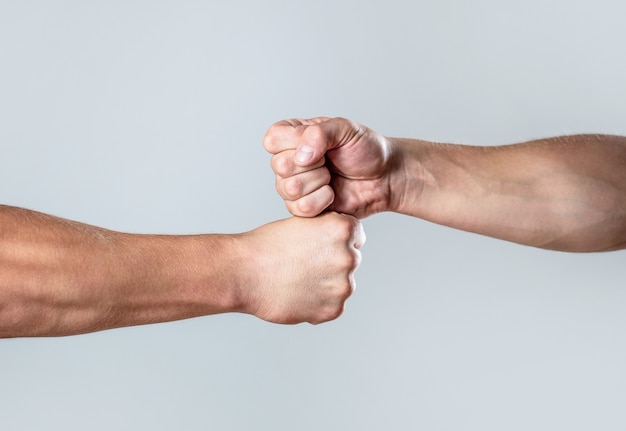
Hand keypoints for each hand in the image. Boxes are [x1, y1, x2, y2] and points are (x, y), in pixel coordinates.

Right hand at [240, 212, 364, 324]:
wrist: (243, 274)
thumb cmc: (267, 246)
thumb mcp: (303, 222)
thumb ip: (329, 231)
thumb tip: (346, 244)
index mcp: (343, 229)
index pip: (356, 236)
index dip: (335, 241)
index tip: (317, 246)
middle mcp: (349, 257)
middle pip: (351, 261)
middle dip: (332, 263)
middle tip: (303, 265)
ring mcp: (343, 286)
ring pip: (342, 285)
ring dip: (326, 284)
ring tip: (296, 280)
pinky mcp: (333, 310)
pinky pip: (332, 306)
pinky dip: (318, 303)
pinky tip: (296, 294)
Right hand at [263, 117, 395, 218]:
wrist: (384, 177)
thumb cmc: (366, 149)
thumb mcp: (346, 129)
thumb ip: (320, 133)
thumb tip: (301, 156)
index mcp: (291, 136)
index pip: (273, 140)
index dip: (296, 144)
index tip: (321, 145)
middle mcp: (287, 161)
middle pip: (280, 166)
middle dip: (313, 165)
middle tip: (330, 162)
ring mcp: (292, 186)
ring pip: (289, 189)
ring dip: (319, 183)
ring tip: (332, 177)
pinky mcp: (302, 208)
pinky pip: (300, 208)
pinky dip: (322, 200)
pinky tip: (332, 193)